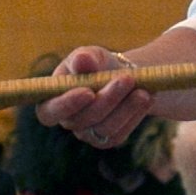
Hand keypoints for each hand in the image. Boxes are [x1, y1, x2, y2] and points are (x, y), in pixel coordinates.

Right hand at [36, 45, 151, 149]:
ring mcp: (88, 133)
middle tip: (127, 79)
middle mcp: (68, 121)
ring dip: (125, 108)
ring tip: (142, 90)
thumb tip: (82, 60)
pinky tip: (147, 98)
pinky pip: (120, 133)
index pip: (48, 112)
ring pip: (105, 128)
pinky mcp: (109, 139)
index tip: (87, 92)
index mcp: (52, 100)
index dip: (65, 105)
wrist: (122, 76)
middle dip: (107, 99)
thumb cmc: (98, 64)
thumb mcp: (92, 55)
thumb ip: (84, 58)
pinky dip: (135, 115)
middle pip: (83, 120)